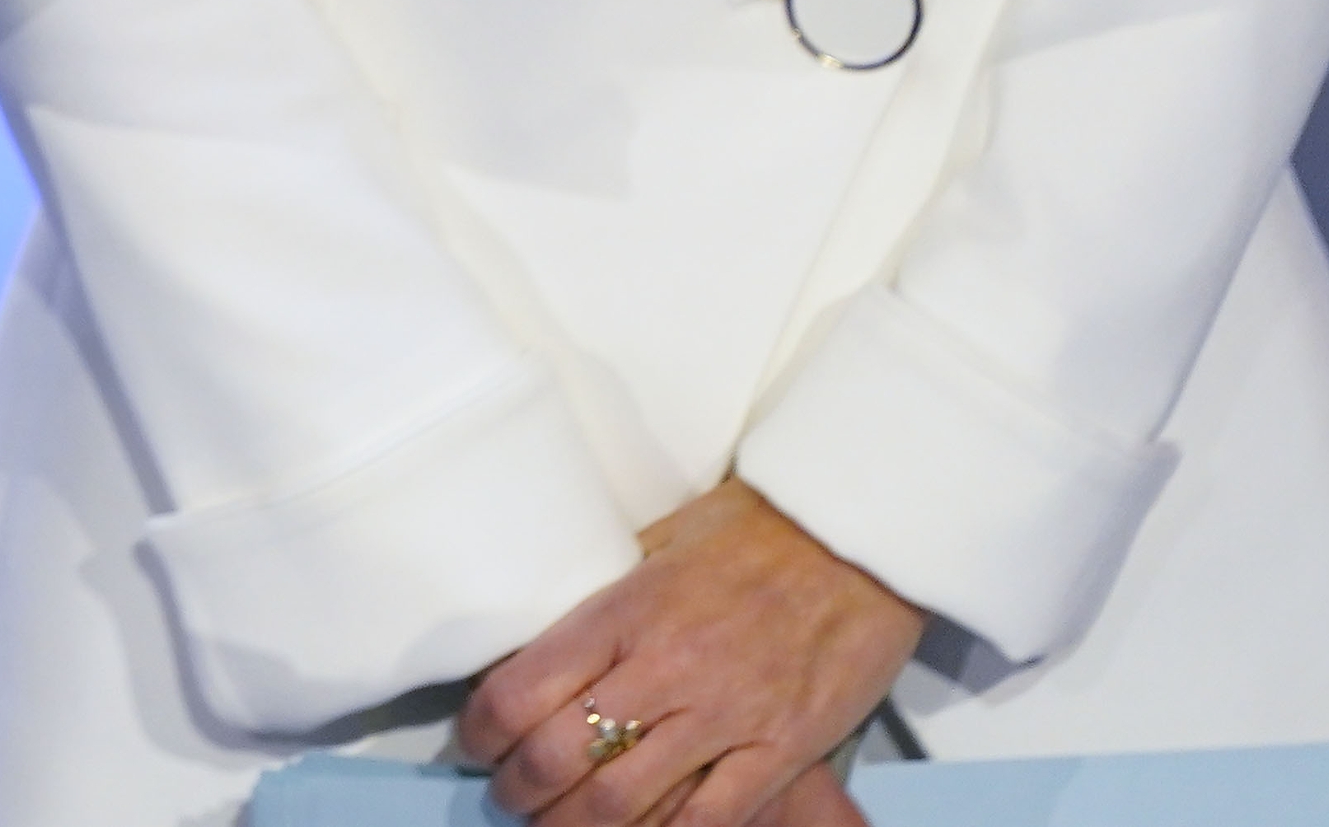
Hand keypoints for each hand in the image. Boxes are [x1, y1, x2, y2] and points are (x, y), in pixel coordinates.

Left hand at [458, 480, 918, 825]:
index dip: (482, 733)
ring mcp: (723, 716)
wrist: (853, 540)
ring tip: (559, 826)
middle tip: (509, 800)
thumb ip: (604, 594)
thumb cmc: (752, 531)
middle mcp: (663, 670)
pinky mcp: (781, 751)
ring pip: (622, 802)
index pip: (519, 690)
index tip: (475, 746)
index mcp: (620, 613)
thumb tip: (546, 627)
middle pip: (559, 758)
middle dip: (519, 793)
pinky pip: (709, 820)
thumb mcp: (654, 543)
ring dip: (576, 826)